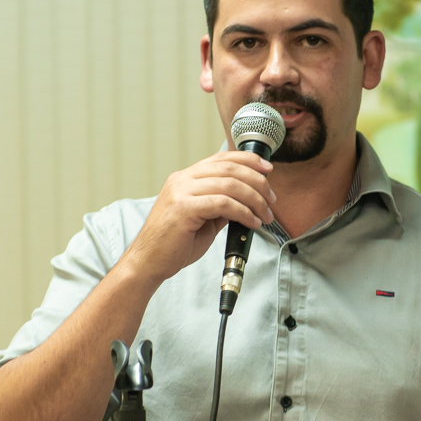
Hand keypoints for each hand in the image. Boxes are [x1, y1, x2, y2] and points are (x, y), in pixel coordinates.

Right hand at [119, 149, 277, 285]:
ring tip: (265, 215)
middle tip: (271, 200)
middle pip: (229, 168)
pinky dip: (243, 212)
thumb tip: (247, 201)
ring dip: (254, 199)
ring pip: (229, 184)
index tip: (268, 169)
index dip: (248, 160)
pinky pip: (223, 203)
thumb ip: (221, 207)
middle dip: (257, 182)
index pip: (222, 158)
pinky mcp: (183, 208)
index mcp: (185, 178)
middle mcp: (182, 180)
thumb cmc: (174, 244)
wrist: (149, 262)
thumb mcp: (204, 220)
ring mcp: (181, 192)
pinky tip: (251, 223)